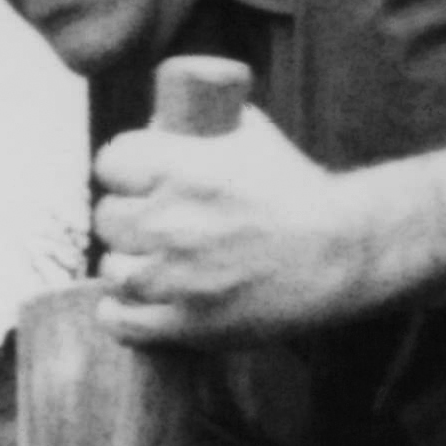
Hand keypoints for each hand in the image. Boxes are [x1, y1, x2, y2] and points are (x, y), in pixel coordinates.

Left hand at [93, 112, 395, 345]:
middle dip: (125, 217)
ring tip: (149, 263)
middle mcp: (174, 223)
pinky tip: (130, 303)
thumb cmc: (296, 191)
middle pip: (107, 217)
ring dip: (127, 266)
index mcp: (186, 171)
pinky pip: (122, 321)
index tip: (131, 178)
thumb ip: (202, 123)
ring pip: (112, 271)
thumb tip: (155, 122)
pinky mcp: (187, 324)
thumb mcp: (252, 135)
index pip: (112, 162)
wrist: (338, 255)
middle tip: (145, 223)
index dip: (121, 169)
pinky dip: (120, 313)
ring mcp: (178, 278)